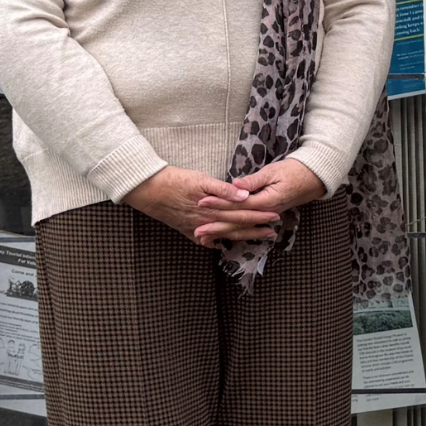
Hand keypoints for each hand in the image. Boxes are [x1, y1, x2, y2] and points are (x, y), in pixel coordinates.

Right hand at [123, 166, 278, 247]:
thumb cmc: (177, 180)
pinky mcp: (188, 230)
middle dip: (256, 229)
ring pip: (225, 235)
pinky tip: (223, 246)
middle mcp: (208, 221)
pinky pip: (206, 240)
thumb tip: (244, 196)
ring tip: (257, 238)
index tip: (274, 215)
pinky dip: (216, 243)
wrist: (150, 190)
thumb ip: (224, 189)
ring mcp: (198, 228)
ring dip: (242, 236)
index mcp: (214, 208)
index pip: (242, 212)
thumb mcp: (202, 179)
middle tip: (273, 231)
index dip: (259, 215)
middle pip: (237, 226)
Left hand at [194, 158, 327, 246]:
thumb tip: (235, 184)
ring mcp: (266, 217)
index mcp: (267, 201)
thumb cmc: (294, 171)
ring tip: (204, 239)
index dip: (219, 203)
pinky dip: (233, 232)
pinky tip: (221, 237)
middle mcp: (266, 213)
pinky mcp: (266, 216)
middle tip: (197, 231)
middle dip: (216, 226)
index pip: (238, 204)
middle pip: (237, 222)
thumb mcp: (274, 171)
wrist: (313, 179)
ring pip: (241, 228)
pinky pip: (247, 227)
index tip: (202, 202)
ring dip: (222, 233)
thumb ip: (253, 180)